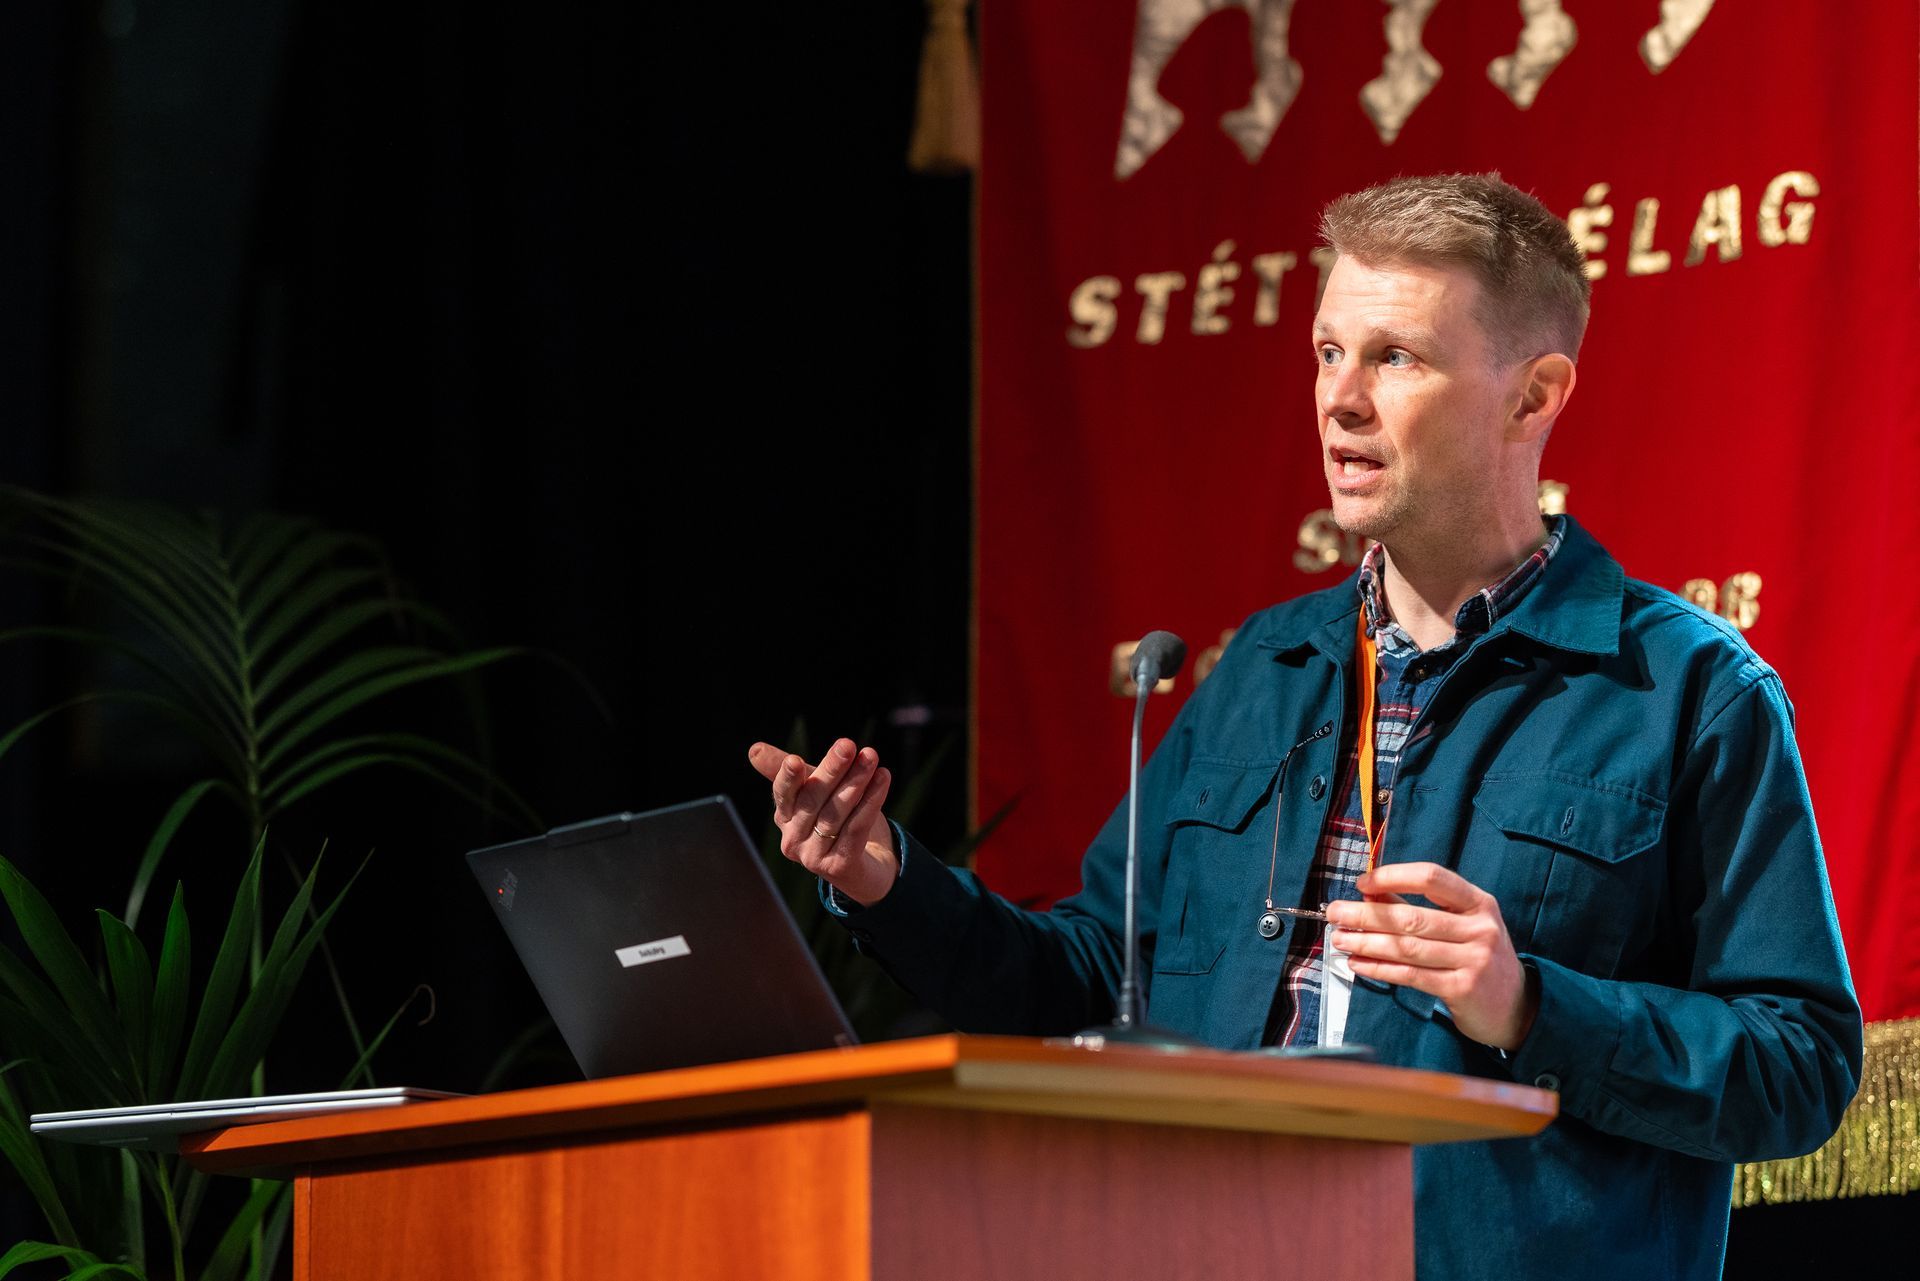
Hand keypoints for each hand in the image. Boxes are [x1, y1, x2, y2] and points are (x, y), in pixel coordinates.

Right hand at [746, 738, 897, 906]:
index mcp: (785, 818)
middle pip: (812, 800)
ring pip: (835, 813)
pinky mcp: (839, 867)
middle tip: (848, 745)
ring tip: (870, 757)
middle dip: (831, 770)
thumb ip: (792, 771)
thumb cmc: (841, 821)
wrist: (870, 867)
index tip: (795, 760)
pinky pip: (856, 827)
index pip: (783, 794)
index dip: (788, 778)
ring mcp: (814, 857)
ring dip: (856, 782)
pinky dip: (871, 801)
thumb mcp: (819, 791)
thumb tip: (753, 750)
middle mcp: (793, 840)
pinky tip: (883, 778)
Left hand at [1325, 862, 1538, 1050]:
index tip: (1362, 882)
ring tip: (1340, 939)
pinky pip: (1411, 976)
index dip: (1393, 876)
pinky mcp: (1462, 989)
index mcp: (1478, 902)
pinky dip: (1380, 969)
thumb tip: (1369, 892)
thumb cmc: (1477, 957)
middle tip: (1335, 913)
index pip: (1432, 878)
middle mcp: (1480, 928)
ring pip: (1408, 947)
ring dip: (1366, 942)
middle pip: (1412, 917)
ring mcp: (1474, 960)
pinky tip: (1358, 963)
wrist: (1515, 1006)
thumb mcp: (1459, 924)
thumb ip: (1416, 906)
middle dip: (1366, 914)